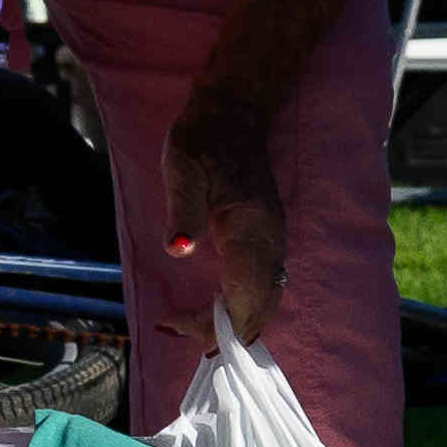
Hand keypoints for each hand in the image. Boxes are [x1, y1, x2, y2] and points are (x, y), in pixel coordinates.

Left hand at [164, 95, 297, 338]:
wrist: (233, 114)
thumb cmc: (204, 141)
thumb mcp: (183, 169)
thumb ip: (183, 211)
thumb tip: (179, 250)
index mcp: (252, 229)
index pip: (243, 296)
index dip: (213, 322)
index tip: (174, 324)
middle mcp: (270, 242)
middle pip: (259, 307)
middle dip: (222, 332)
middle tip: (178, 331)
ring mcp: (273, 242)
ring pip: (264, 300)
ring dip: (233, 323)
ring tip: (191, 330)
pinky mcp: (267, 240)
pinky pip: (262, 287)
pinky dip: (241, 308)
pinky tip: (215, 311)